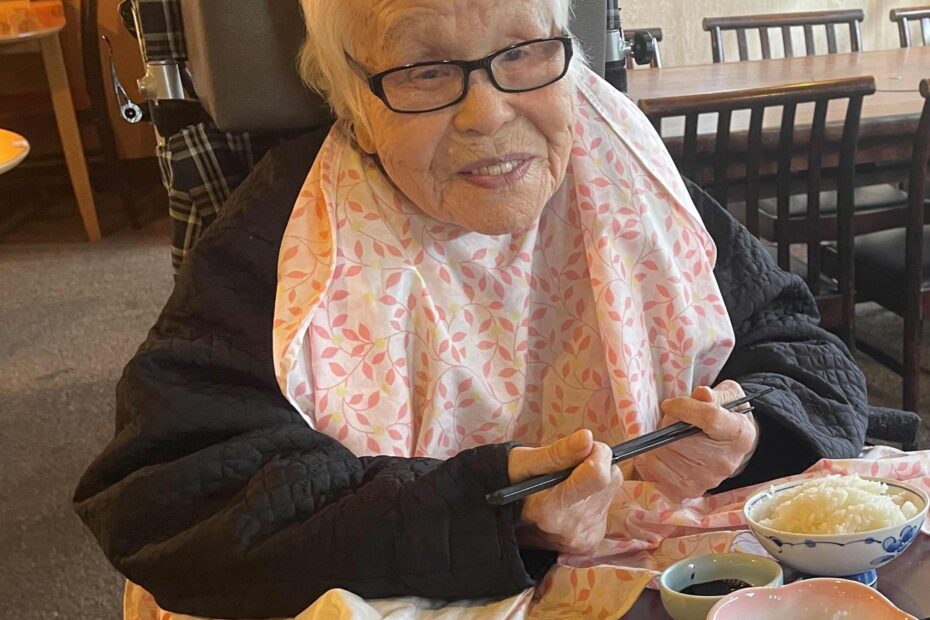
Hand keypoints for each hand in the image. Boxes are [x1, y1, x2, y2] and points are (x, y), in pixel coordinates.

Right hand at [507, 429, 622, 553]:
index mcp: (552, 507)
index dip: (597, 454)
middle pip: (609, 480)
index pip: (599, 476)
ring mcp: (583, 539)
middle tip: (567, 467)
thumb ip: (558, 452)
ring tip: (565, 486)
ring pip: (610, 491)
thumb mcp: (525, 461)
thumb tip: (588, 438)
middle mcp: (571, 527)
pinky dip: (592, 497)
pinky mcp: (590, 543)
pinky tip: (570, 501)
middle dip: (594, 464)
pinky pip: (605, 506)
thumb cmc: (511, 482)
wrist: (500, 521)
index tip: (582, 448)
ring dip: (593, 482)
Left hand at [636, 380, 757, 500]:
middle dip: (668, 424)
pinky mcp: (689, 490)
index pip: (710, 418)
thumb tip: (701, 394)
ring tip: (671, 436)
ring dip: (659, 441)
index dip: (684, 408)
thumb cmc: (726, 416)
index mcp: (739, 434)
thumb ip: (714, 394)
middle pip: (681, 439)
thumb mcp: (727, 397)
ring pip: (664, 454)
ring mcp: (707, 479)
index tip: (669, 403)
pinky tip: (666, 451)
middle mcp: (725, 461)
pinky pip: (657, 471)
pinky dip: (655, 458)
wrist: (731, 447)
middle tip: (671, 419)